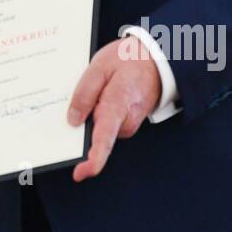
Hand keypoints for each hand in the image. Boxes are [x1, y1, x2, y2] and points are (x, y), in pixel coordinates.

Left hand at [67, 34, 163, 181]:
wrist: (158, 59)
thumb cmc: (129, 60)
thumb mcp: (100, 65)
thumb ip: (85, 92)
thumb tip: (73, 120)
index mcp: (118, 103)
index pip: (104, 137)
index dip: (94, 158)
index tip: (81, 172)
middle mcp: (126, 120)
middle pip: (95, 133)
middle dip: (83, 120)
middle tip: (89, 89)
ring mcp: (129, 124)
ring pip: (99, 128)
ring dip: (92, 112)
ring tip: (100, 85)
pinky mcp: (127, 124)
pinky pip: (106, 124)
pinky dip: (99, 112)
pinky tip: (102, 93)